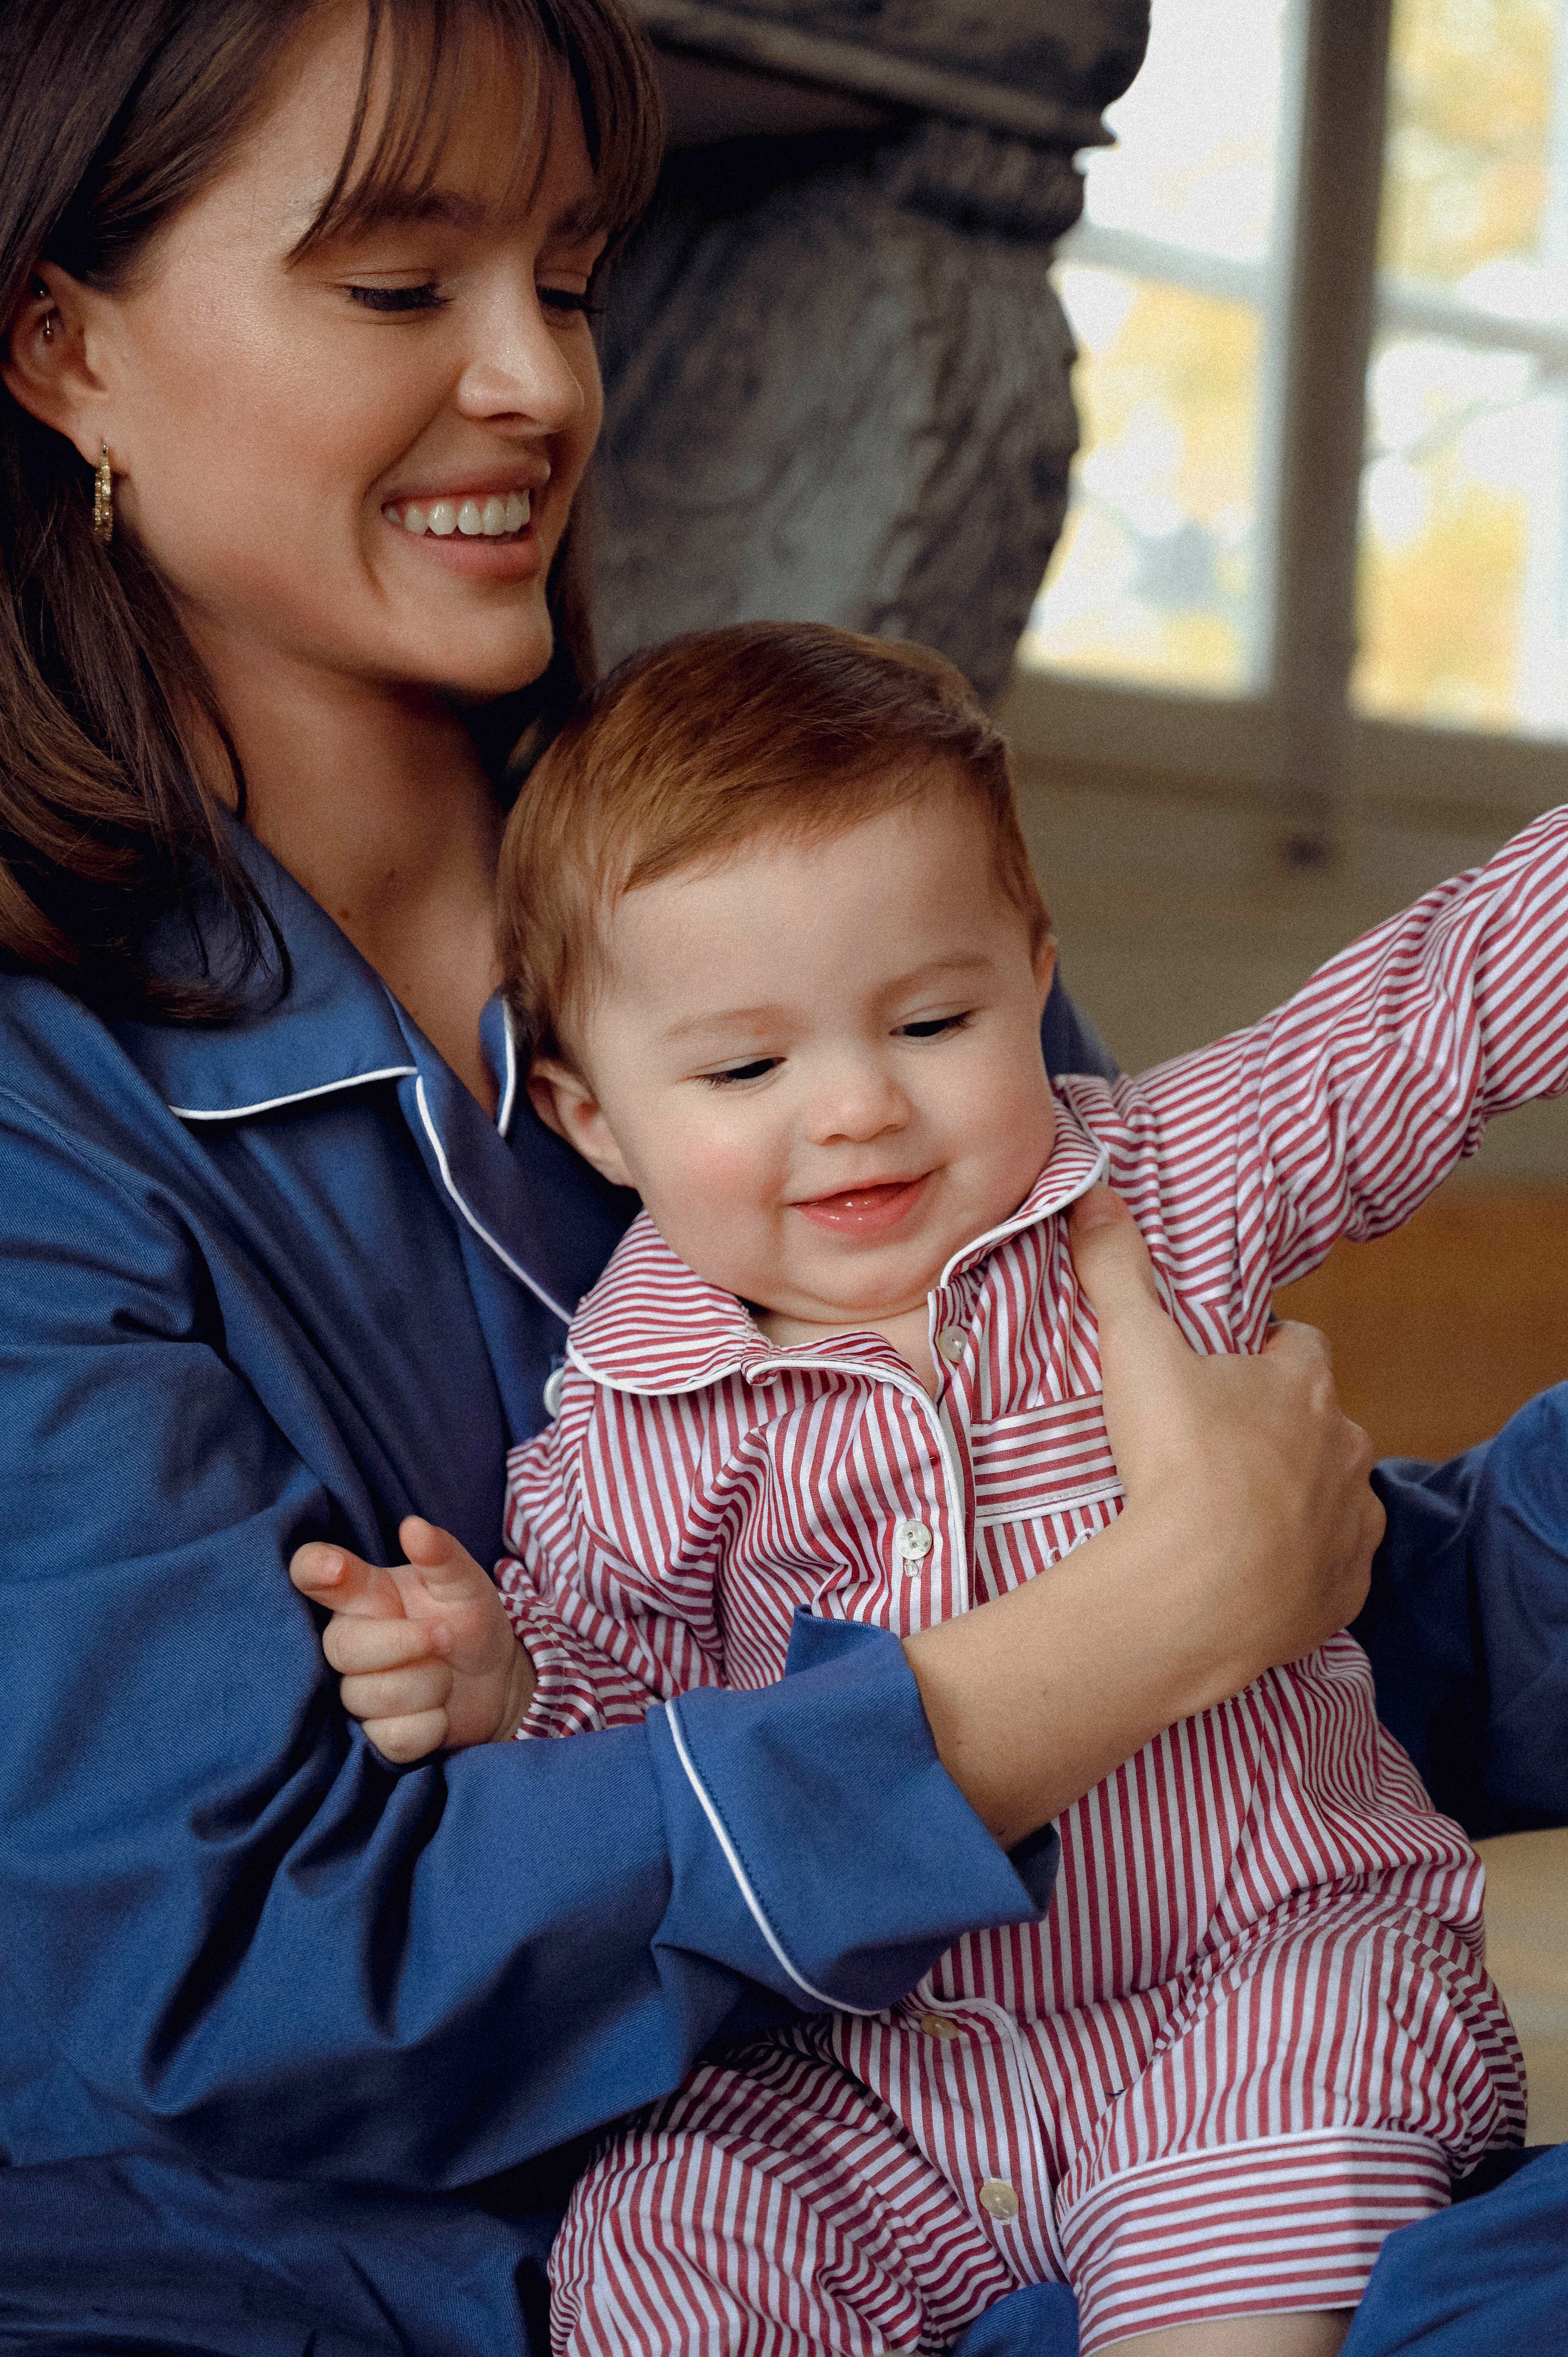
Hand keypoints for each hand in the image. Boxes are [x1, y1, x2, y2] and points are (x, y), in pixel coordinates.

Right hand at [289, 1516, 535, 1761]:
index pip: (312, 1574)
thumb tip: (413, 1527)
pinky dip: (432, 1724)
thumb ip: (440, 1555)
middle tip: (445, 1636)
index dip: (314, 1570)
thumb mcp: (465, 1583)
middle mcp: (349, 1641)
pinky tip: (442, 1708)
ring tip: (446, 1673)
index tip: (332, 1568)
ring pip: (371, 1697)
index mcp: (362, 1595)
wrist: (498, 1679)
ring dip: (429, 1684)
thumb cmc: (469, 1620)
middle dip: (405, 1643)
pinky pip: (393, 1737)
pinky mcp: (376, 1736)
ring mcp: (357, 1692)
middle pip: (342, 1649)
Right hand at [904, 1186, 1383, 1845]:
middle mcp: (1344, 1447)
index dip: (1269, 1350)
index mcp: (1302, 1384)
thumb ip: (1118, 1272)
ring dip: (1301, 1498)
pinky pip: (1336, 1568)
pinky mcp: (1345, 1589)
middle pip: (1323, 1423)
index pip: (1301, 1344)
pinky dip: (1305, 1567)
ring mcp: (1351, 1522)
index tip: (1229, 1367)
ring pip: (1337, 1495)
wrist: (1204, 1592)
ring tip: (1235, 1517)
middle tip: (1220, 1449)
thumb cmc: (1177, 1462)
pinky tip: (1256, 1574)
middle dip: (1285, 1430)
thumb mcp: (1137, 1352)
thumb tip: (1097, 1195)